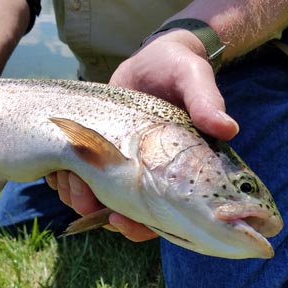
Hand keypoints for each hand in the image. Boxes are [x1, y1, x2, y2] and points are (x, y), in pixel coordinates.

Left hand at [49, 30, 239, 241]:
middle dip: (98, 211)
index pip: (163, 217)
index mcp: (179, 173)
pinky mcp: (102, 157)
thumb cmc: (178, 69)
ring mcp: (125, 169)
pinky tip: (59, 169)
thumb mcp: (193, 79)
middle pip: (125, 217)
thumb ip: (206, 102)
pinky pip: (83, 183)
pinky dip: (67, 182)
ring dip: (78, 197)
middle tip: (80, 191)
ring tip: (67, 176)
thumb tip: (228, 128)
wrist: (151, 60)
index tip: (117, 218)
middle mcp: (152, 178)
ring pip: (99, 203)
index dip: (139, 226)